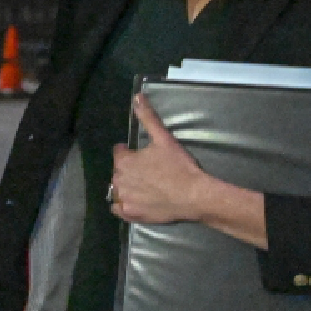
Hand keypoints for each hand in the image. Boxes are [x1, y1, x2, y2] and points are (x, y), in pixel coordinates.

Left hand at [109, 94, 210, 223]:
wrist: (193, 195)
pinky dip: (123, 204)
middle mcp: (118, 180)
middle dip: (129, 169)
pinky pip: (118, 208)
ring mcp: (123, 199)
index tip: (142, 155)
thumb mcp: (163, 139)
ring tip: (144, 186)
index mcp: (124, 162)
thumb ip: (148, 118)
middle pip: (119, 171)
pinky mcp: (129, 214)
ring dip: (126, 186)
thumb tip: (137, 97)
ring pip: (117, 189)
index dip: (130, 152)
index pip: (119, 153)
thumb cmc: (179, 166)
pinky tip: (135, 200)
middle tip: (148, 171)